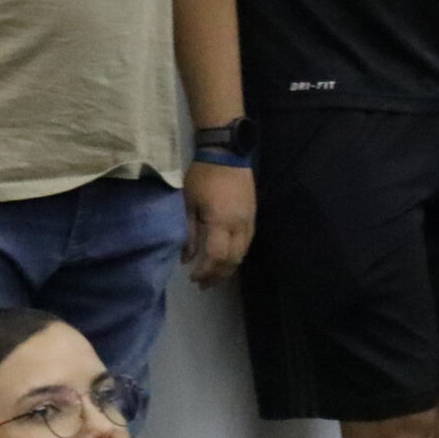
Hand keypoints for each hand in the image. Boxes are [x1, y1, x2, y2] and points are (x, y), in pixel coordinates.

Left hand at [182, 161, 254, 286]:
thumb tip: (186, 258)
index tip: (193, 277)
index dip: (205, 271)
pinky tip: (226, 257)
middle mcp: (239, 226)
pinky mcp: (253, 215)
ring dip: (228, 267)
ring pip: (242, 254)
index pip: (215, 257)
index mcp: (220, 222)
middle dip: (217, 275)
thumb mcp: (188, 203)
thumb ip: (188, 232)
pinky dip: (236, 255)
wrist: (226, 153)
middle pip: (232, 260)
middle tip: (203, 283)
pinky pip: (247, 243)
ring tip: (214, 275)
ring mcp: (249, 221)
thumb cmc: (203, 176)